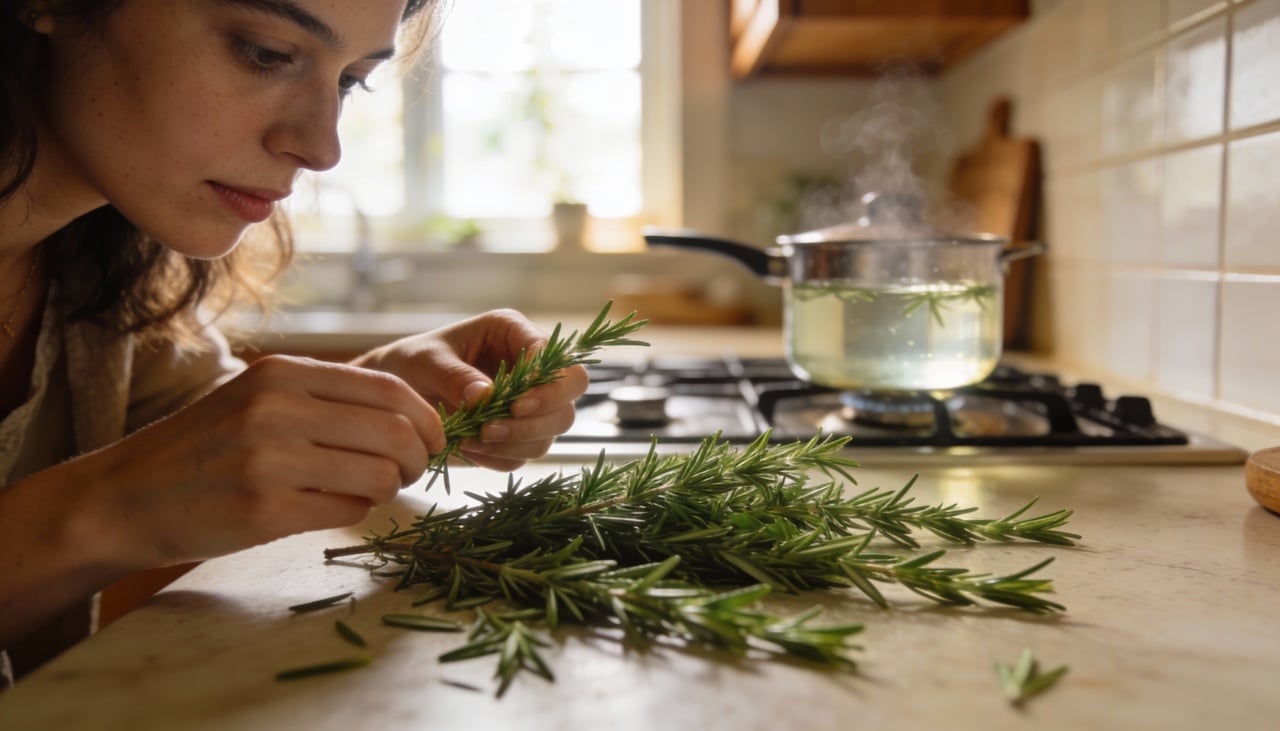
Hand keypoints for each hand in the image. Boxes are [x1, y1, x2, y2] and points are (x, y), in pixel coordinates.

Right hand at [64, 356, 443, 567]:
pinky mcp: (262, 511)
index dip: (427, 418)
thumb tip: (413, 416)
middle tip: (412, 471)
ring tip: (370, 490)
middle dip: (421, 457)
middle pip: (396, 431)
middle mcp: (277, 408)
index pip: (391, 388)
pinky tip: (332, 507)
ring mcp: (269, 460)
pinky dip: (355, 511)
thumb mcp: (260, 397)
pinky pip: (347, 510)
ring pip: (379, 474)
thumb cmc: (206, 447)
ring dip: (389, 488)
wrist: (125, 496)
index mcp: (284, 373)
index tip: (431, 440)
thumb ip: (327, 398)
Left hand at [352, 308, 588, 471]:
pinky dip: (502, 457)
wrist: (393, 397)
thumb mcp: (425, 361)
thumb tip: (487, 396)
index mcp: (514, 332)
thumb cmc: (410, 364)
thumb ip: (454, 375)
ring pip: (554, 428)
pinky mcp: (519, 433)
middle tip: (495, 428)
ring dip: (517, 441)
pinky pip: (528, 453)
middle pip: (571, 392)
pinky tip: (471, 450)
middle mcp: (531, 366)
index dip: (547, 383)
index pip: (555, 355)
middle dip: (542, 415)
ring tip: (472, 440)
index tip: (515, 405)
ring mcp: (530, 402)